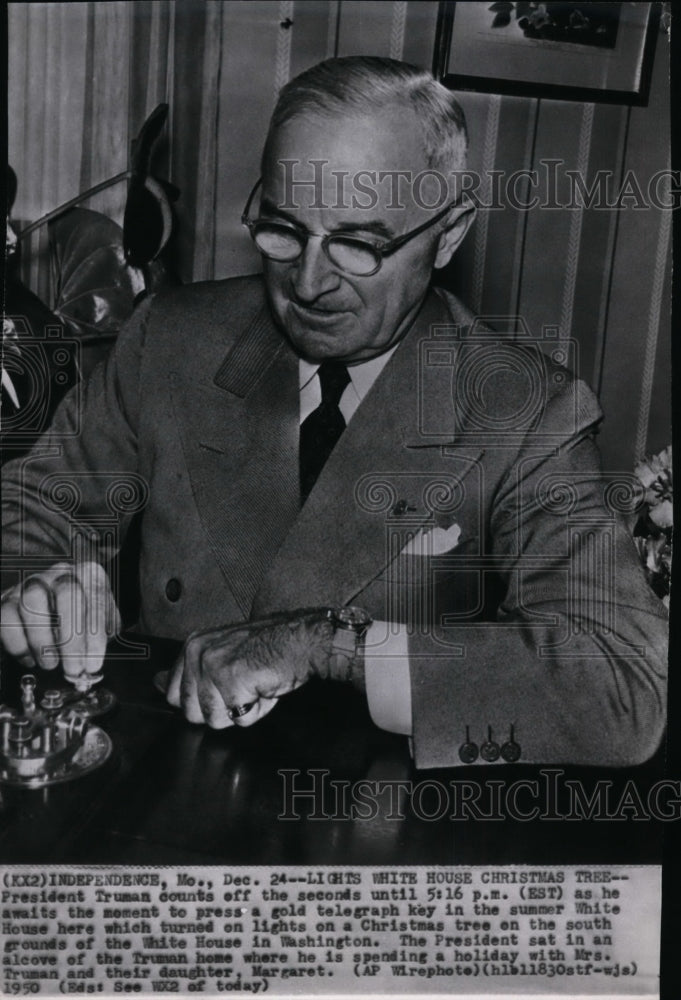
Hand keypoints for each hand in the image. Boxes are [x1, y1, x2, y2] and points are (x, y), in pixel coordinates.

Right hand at [0, 561, 119, 680]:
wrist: (48, 608)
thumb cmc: (77, 617)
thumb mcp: (97, 622)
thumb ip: (100, 636)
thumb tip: (92, 663)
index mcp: (88, 575)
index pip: (96, 596)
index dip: (95, 633)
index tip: (93, 663)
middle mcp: (60, 574)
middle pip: (67, 593)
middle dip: (71, 638)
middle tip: (72, 668)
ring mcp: (30, 583)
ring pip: (33, 601)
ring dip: (43, 640)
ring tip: (51, 664)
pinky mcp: (6, 599)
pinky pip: (6, 617)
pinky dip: (18, 643)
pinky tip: (30, 658)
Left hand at [165, 609, 334, 727]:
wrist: (302, 640)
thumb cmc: (270, 646)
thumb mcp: (222, 652)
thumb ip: (188, 670)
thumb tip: (156, 683)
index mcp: (193, 646)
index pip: (172, 694)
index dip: (200, 702)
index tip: (223, 690)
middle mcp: (198, 654)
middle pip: (191, 713)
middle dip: (220, 709)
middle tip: (243, 686)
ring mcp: (213, 668)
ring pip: (214, 720)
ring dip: (240, 711)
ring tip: (255, 686)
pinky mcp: (231, 682)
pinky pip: (238, 720)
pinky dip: (256, 712)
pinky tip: (264, 689)